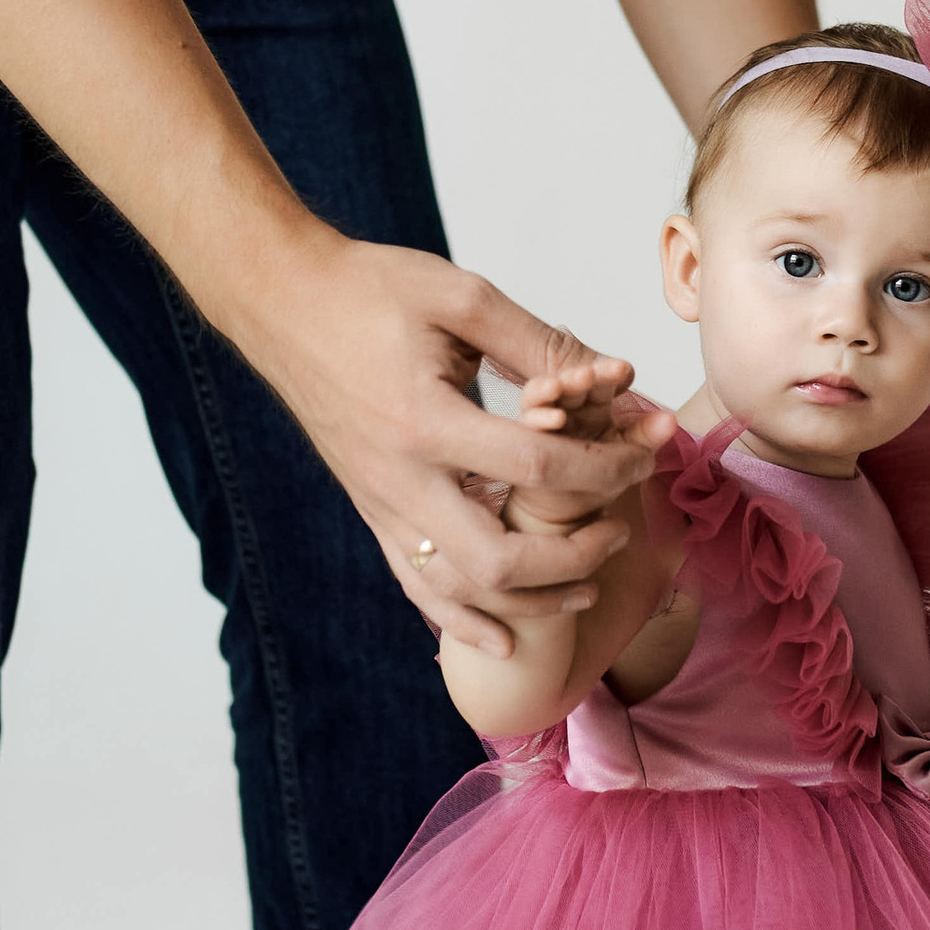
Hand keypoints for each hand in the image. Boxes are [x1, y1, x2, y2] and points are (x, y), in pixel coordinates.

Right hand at [221, 232, 669, 656]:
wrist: (283, 305)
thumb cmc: (370, 289)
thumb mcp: (462, 298)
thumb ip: (538, 342)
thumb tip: (616, 373)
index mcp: (426, 419)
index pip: (538, 467)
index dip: (606, 467)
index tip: (645, 452)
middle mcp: (401, 477)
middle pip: (499, 557)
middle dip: (575, 556)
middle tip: (619, 529)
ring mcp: (381, 504)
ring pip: (458, 589)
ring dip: (528, 601)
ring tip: (585, 589)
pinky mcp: (371, 512)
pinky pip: (416, 584)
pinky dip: (462, 621)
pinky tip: (505, 640)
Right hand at [505, 357, 669, 535]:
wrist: (557, 524)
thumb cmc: (590, 487)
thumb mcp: (626, 463)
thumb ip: (645, 439)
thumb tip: (671, 420)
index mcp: (590, 407)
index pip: (600, 382)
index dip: (609, 373)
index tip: (622, 369)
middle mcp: (563, 410)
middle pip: (569, 384)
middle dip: (579, 376)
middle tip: (590, 374)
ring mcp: (538, 425)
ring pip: (542, 398)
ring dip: (552, 388)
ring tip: (561, 386)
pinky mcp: (516, 442)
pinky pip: (524, 424)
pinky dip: (537, 417)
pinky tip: (552, 418)